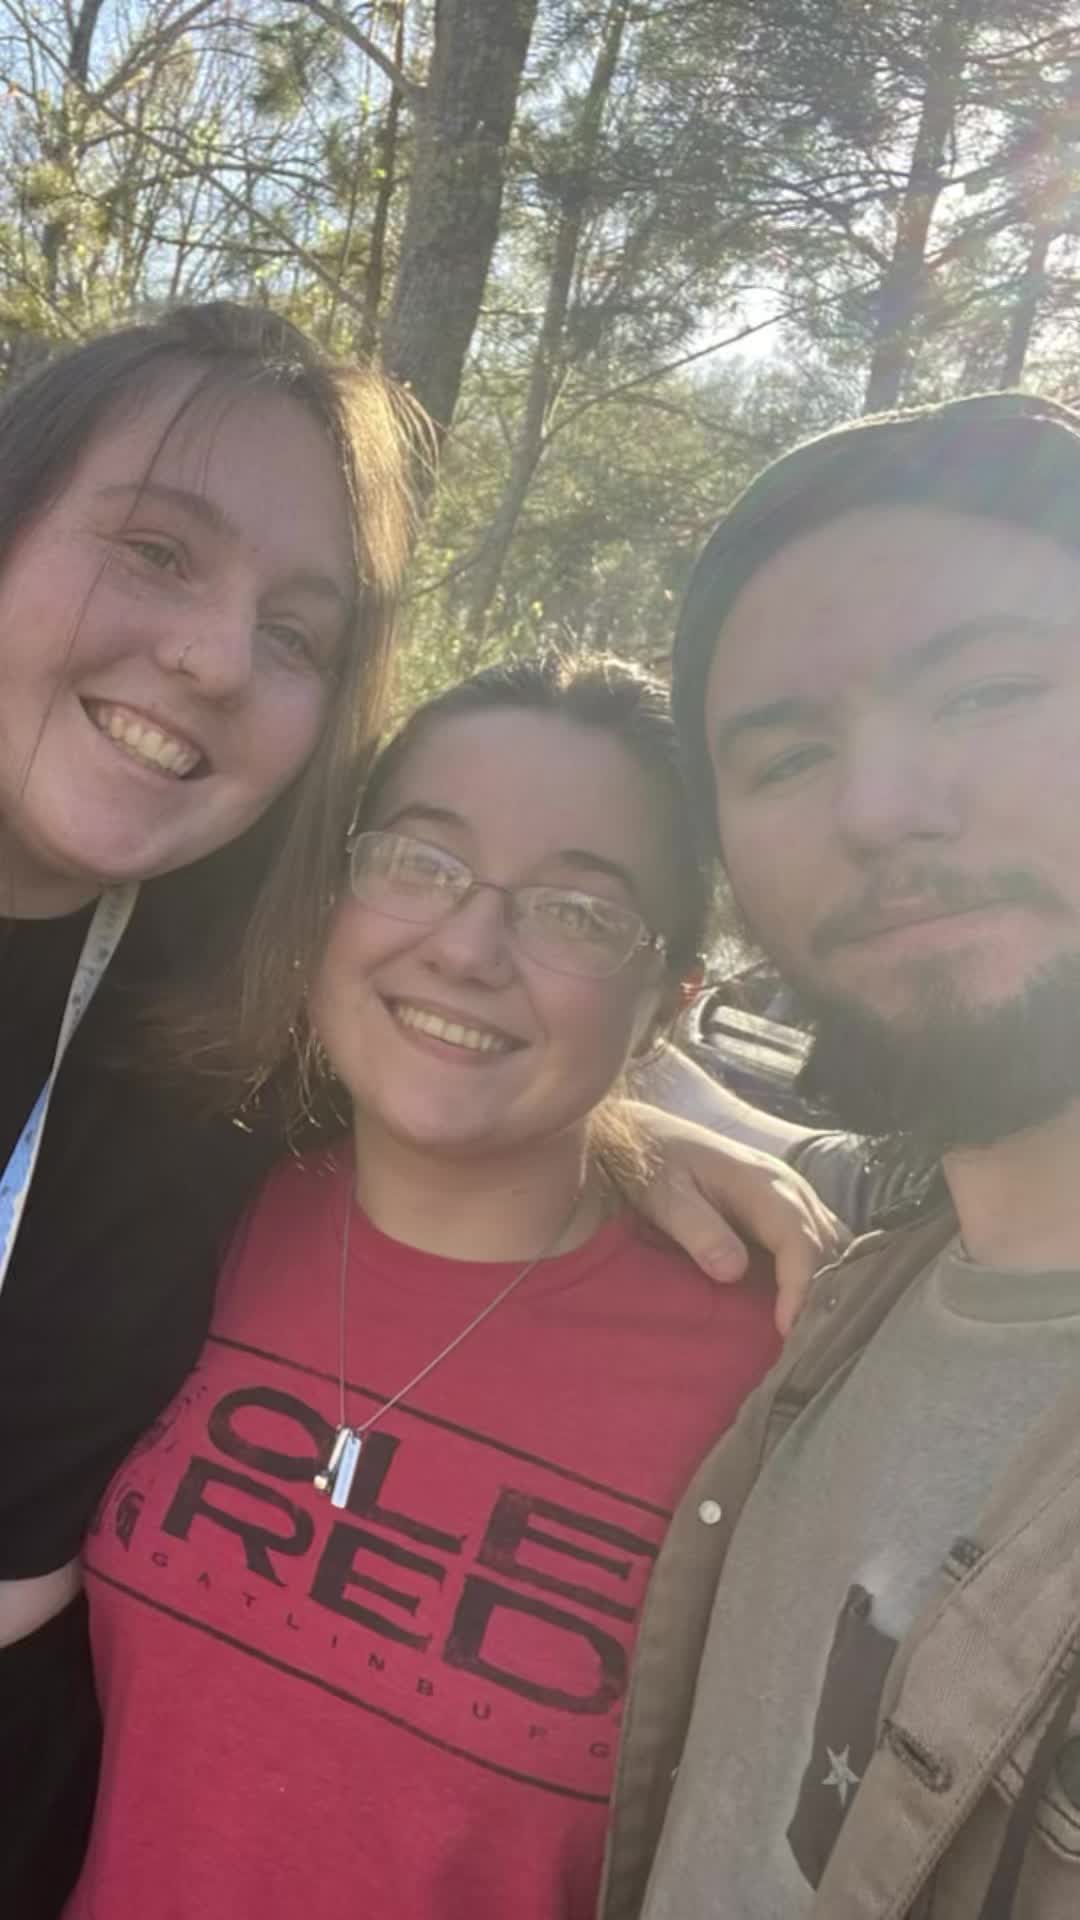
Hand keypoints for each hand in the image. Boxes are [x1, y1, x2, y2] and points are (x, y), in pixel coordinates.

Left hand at [624, 1103, 848, 1336]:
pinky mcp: (790, 1207)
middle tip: (807, 1345)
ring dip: (830, 1284)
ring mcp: (795, 1195)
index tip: (786, 1329)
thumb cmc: (655, 1168)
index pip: (799, 1241)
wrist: (652, 1137)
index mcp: (764, 1184)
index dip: (799, 1287)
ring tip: (814, 1332)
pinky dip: (824, 1271)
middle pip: (828, 1246)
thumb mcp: (665, 1198)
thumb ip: (698, 1231)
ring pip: (834, 1244)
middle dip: (822, 1294)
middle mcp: (791, 1188)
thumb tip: (733, 1272)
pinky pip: (823, 1240)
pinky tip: (813, 1304)